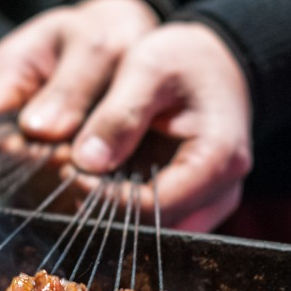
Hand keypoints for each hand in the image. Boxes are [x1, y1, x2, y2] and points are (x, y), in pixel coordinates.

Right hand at [0, 0, 158, 206]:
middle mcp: (4, 118)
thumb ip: (71, 87)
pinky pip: (50, 191)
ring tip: (94, 201)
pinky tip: (99, 205)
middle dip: (39, 184)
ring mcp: (22, 143)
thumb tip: (41, 133)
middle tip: (84, 188)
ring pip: (23, 187)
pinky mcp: (48, 164)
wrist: (125, 40)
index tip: (65, 162)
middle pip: (0, 169)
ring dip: (56, 198)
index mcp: (3, 78)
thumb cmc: (108, 33)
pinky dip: (72, 200)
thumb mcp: (94, 46)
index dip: (19, 156)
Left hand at [70, 21, 252, 231]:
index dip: (103, 196)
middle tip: (68, 176)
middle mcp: (222, 191)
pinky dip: (126, 208)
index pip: (151, 206)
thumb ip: (120, 113)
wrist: (216, 63)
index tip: (67, 169)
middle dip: (106, 209)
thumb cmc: (183, 58)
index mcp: (217, 158)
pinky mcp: (197, 204)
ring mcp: (213, 202)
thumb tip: (86, 163)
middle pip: (153, 228)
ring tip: (81, 178)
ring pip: (154, 231)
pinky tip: (100, 182)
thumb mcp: (148, 68)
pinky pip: (158, 221)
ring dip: (113, 213)